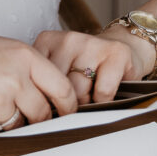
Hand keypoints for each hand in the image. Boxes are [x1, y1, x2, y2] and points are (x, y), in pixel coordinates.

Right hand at [0, 24, 78, 132]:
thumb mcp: (0, 50)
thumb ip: (25, 72)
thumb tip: (49, 103)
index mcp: (24, 55)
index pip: (62, 88)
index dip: (67, 106)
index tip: (65, 114)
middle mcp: (14, 76)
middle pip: (42, 113)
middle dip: (34, 120)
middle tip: (16, 112)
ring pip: (17, 126)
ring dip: (3, 121)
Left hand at [32, 29, 151, 104]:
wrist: (120, 47)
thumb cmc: (84, 66)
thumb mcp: (57, 70)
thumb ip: (43, 84)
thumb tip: (37, 115)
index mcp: (47, 42)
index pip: (36, 80)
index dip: (45, 99)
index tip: (52, 102)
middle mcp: (67, 40)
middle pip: (57, 88)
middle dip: (66, 103)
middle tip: (73, 101)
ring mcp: (91, 44)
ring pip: (79, 91)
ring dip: (85, 102)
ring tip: (89, 97)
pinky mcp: (116, 52)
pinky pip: (103, 91)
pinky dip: (104, 100)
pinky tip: (104, 94)